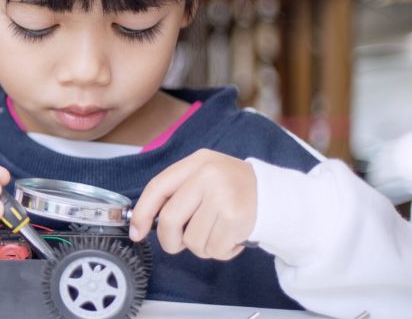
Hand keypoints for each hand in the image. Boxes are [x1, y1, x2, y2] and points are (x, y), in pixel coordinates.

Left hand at [129, 149, 256, 259]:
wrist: (277, 195)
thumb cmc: (233, 190)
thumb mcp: (205, 177)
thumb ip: (177, 193)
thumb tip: (142, 224)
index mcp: (196, 162)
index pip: (157, 187)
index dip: (142, 213)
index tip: (136, 232)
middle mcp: (208, 175)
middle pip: (170, 219)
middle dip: (170, 240)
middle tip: (179, 244)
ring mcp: (222, 196)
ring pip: (192, 240)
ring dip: (202, 247)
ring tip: (217, 234)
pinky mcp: (236, 217)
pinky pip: (214, 249)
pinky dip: (220, 251)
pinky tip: (231, 239)